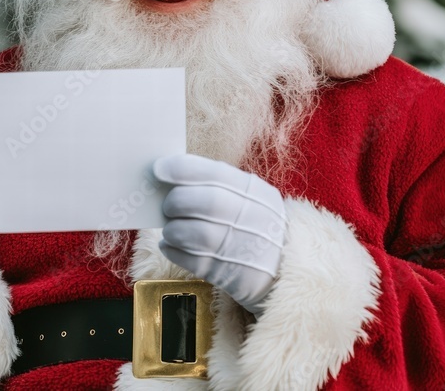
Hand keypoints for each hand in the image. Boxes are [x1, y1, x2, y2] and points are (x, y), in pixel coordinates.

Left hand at [154, 154, 286, 313]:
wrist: (285, 267)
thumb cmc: (255, 224)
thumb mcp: (250, 197)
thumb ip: (216, 184)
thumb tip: (170, 174)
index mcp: (255, 192)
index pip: (215, 174)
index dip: (182, 169)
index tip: (159, 169)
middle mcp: (251, 217)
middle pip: (205, 203)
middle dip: (176, 201)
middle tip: (167, 205)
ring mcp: (241, 248)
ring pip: (193, 233)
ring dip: (172, 229)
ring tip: (172, 228)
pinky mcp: (229, 275)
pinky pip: (189, 260)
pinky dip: (172, 250)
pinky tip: (171, 244)